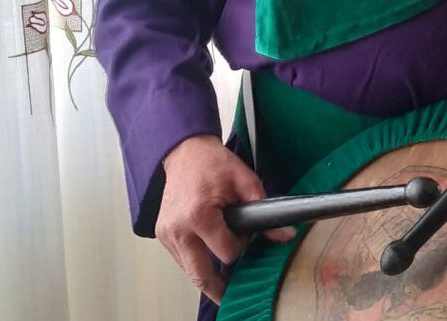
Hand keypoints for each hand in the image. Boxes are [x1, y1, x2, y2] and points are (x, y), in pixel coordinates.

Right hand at [157, 134, 294, 303]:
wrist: (185, 151)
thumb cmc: (211, 163)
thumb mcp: (245, 180)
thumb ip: (264, 210)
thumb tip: (283, 234)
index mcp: (199, 215)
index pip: (226, 254)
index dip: (240, 247)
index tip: (244, 236)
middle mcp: (178, 228)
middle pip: (201, 276)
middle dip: (220, 288)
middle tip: (233, 295)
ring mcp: (167, 233)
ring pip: (189, 272)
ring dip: (206, 276)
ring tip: (223, 279)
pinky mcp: (162, 234)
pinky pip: (181, 259)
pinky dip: (195, 262)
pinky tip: (206, 256)